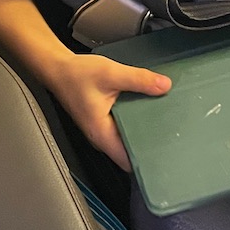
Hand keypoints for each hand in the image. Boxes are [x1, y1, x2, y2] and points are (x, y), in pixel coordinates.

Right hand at [40, 52, 171, 170]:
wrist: (58, 68)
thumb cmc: (76, 75)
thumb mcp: (111, 74)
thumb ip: (139, 79)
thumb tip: (163, 85)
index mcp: (102, 133)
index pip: (128, 161)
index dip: (146, 160)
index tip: (164, 153)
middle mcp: (101, 136)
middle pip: (131, 150)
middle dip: (149, 143)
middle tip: (170, 134)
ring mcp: (102, 130)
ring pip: (128, 138)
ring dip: (143, 130)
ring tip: (163, 121)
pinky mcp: (104, 121)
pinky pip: (124, 127)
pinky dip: (135, 120)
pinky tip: (147, 109)